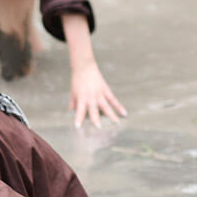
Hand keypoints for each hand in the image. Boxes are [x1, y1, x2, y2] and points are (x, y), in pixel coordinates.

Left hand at [60, 11, 126, 128]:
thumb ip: (73, 103)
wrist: (84, 67)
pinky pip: (113, 99)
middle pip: (94, 110)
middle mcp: (91, 97)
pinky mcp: (106, 90)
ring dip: (111, 115)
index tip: (78, 127)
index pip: (79, 111)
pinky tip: (124, 113)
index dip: (78, 119)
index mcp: (81, 98)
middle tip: (99, 128)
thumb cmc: (77, 80)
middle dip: (96, 120)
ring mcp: (99, 93)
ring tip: (116, 123)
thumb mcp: (73, 92)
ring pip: (106, 106)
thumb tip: (71, 112)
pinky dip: (119, 106)